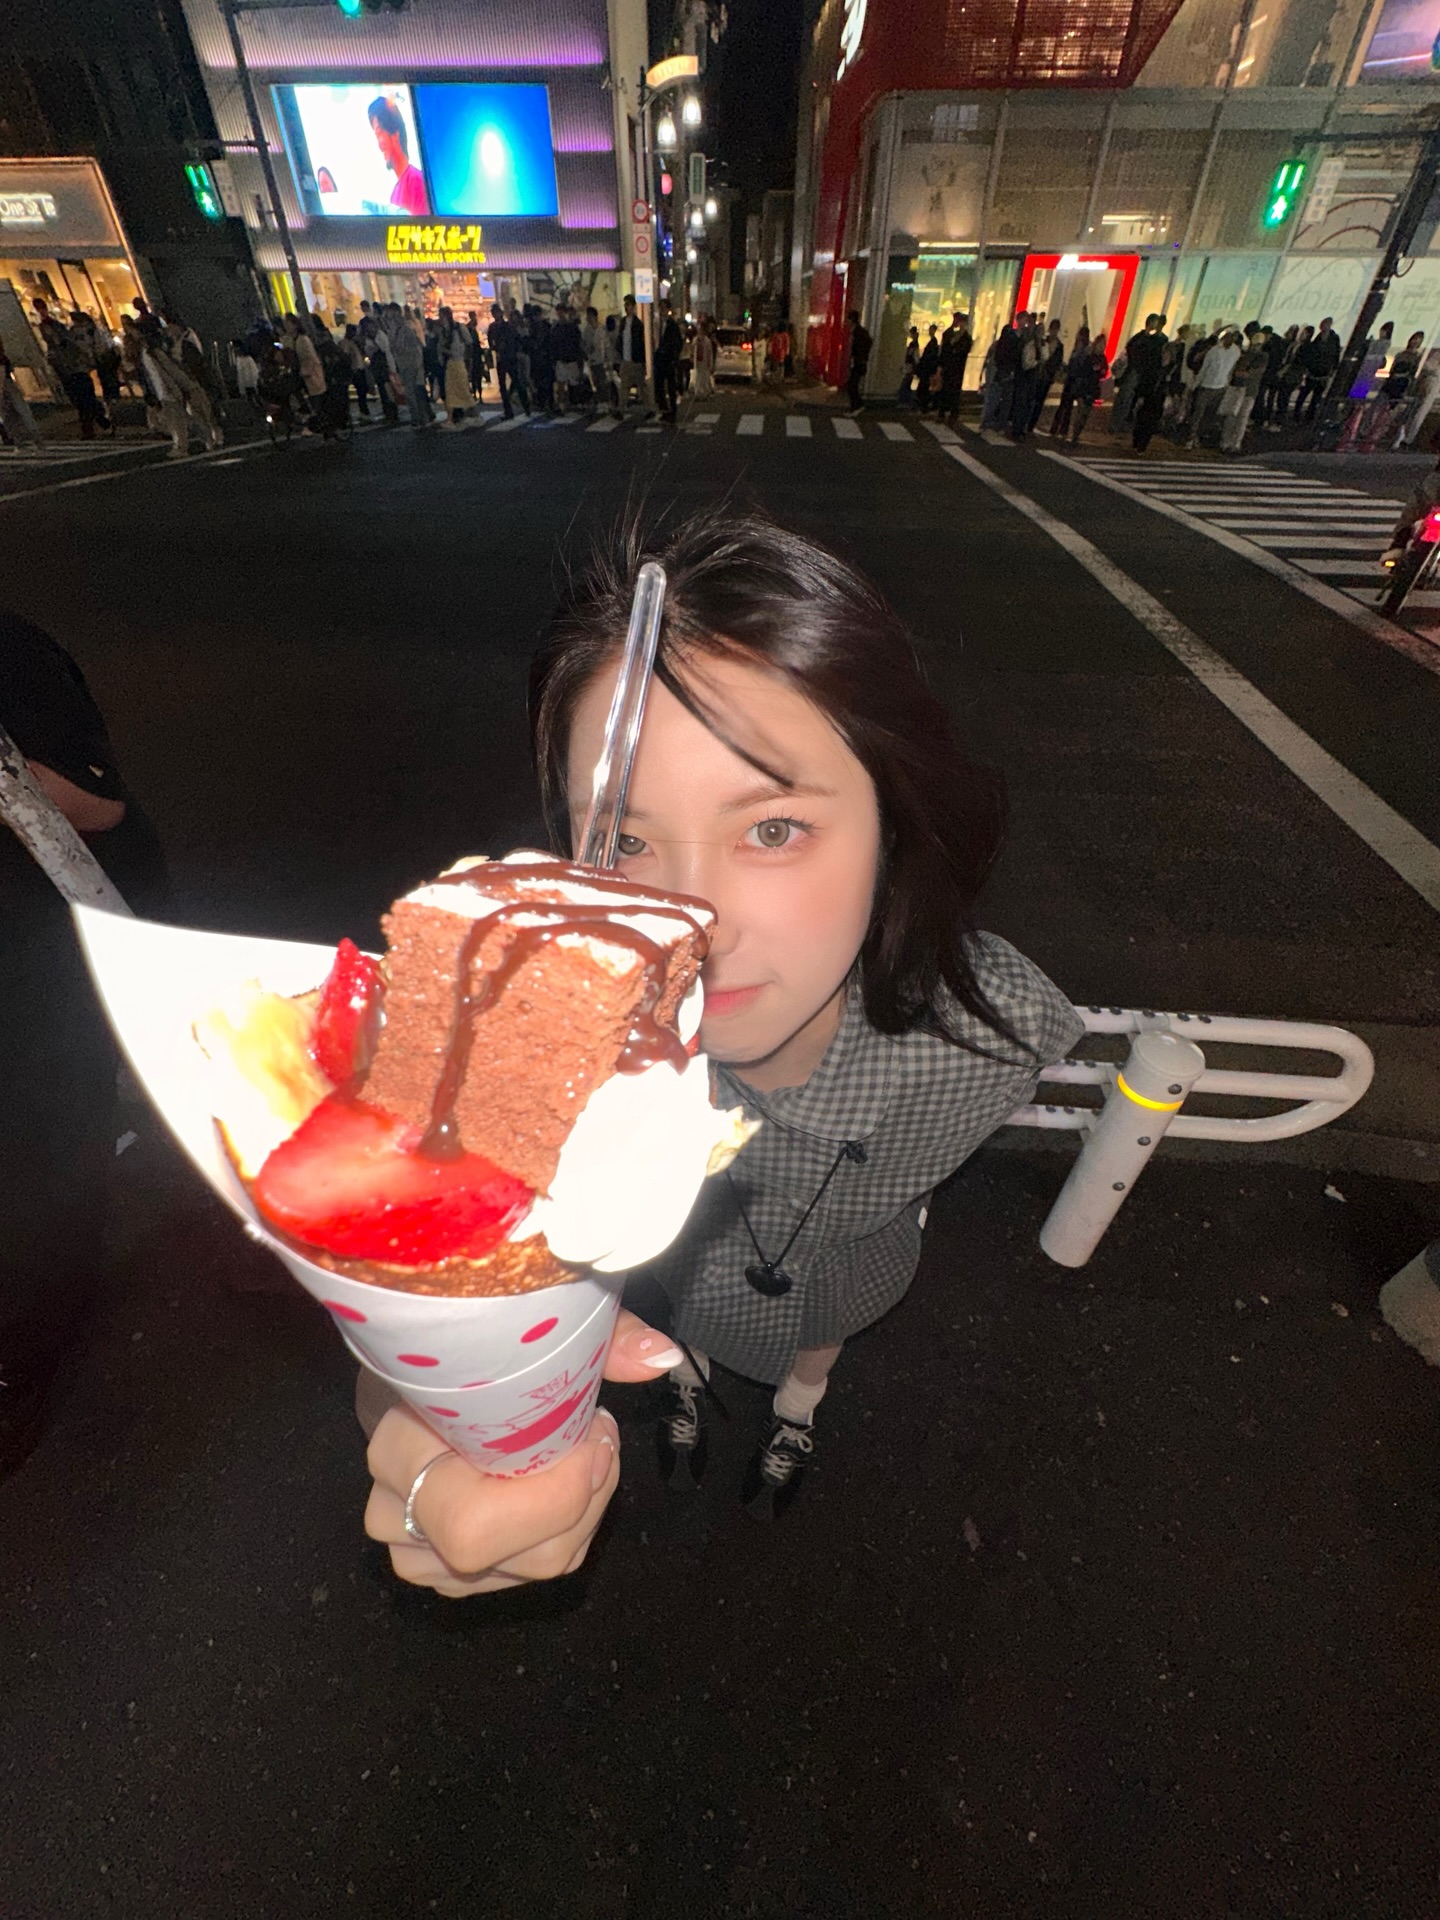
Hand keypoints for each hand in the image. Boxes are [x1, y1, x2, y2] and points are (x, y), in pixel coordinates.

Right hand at [362, 1311, 682, 1598]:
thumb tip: (661, 1356)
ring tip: (584, 1454)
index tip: (593, 1428)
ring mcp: (414, 1551)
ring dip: (578, 1515)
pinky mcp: (442, 1571)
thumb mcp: (533, 1325)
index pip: (472, 1521)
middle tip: (597, 1439)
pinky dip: (563, 1531)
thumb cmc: (480, 1344)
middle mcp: (393, 1510)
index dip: (555, 1491)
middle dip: (578, 1499)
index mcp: (398, 1445)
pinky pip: (527, 1573)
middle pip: (511, 1554)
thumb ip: (600, 1336)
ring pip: (529, 1568)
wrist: (422, 1368)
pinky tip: (564, 1485)